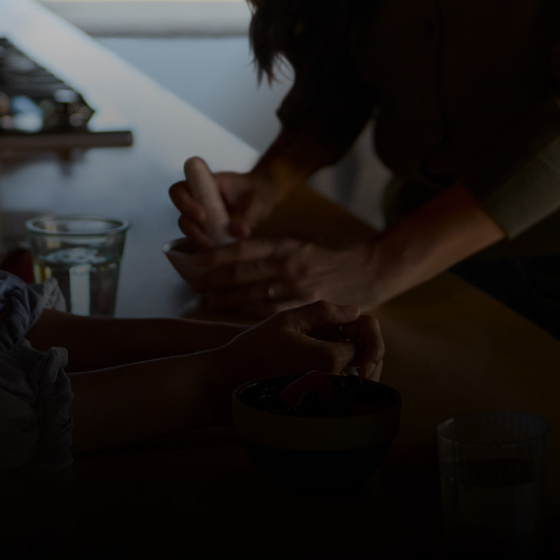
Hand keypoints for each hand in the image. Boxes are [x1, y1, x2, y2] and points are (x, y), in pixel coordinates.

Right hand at [167, 158, 287, 246]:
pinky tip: (218, 254)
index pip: (181, 189)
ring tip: (215, 248)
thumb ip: (249, 214)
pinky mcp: (207, 230)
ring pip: (188, 227)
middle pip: (180, 210)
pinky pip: (199, 239)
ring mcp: (201, 215)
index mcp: (206, 184)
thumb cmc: (259, 192)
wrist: (264, 198)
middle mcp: (198, 198)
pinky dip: (205, 247)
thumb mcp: (259, 200)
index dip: (184, 202)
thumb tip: (237, 232)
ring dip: (197, 239)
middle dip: (190, 226)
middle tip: (208, 239)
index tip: (203, 215)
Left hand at [180, 236, 385, 318]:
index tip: (195, 260)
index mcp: (284, 245)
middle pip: (241, 274)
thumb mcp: (297, 245)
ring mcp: (297, 288)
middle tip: (193, 286)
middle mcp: (288, 265)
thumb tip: (233, 256)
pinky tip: (233, 314)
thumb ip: (268, 252)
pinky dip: (248, 312)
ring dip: (226, 300)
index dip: (215, 255)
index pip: (242, 249)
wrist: (366, 272)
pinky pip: (270, 312)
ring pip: (252, 296)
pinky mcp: (305, 307)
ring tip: (206, 302)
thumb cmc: (325, 259)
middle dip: (213, 281)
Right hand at [207, 301, 386, 387]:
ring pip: (357, 385)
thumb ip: (325, 311)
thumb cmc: (254, 348)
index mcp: (330, 359)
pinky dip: (338, 384)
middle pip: (368, 368)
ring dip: (350, 367)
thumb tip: (355, 311)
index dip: (357, 331)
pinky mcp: (317, 413)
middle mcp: (333, 385)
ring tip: (321, 353)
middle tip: (332, 338)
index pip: (366, 344)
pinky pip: (341, 399)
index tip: (337, 326)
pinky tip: (314, 371)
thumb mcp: (288, 319)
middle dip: (359, 350)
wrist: (226, 384)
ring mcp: (325, 403)